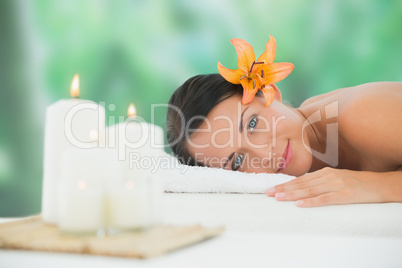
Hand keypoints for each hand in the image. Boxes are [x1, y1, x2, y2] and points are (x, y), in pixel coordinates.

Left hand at [266, 167, 383, 206]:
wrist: (380, 184)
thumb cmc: (357, 183)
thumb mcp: (337, 178)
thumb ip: (321, 182)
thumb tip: (303, 187)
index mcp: (325, 173)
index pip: (301, 180)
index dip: (285, 184)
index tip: (272, 189)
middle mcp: (328, 177)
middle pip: (302, 184)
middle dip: (284, 189)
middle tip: (268, 194)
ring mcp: (336, 185)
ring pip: (310, 191)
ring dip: (292, 195)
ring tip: (279, 198)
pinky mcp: (344, 195)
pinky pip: (325, 199)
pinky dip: (311, 202)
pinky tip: (300, 204)